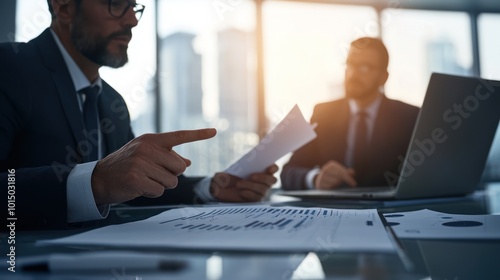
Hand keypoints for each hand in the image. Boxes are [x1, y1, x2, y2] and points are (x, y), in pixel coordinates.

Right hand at [91, 129, 216, 204]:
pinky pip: (159, 191)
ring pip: (171, 181)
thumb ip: (167, 157)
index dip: (198, 135)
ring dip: (161, 185)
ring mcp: (140, 163)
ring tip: (145, 180)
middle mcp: (147, 148)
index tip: (215, 132)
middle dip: (171, 175)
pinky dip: (152, 193)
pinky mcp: (136, 179)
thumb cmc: (127, 166)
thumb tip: (187, 162)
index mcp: (152, 140)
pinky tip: (140, 187)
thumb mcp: (146, 156)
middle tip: (154, 174)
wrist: (100, 178)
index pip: (179, 136)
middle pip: (179, 167)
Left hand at [210, 164, 278, 201]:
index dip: (274, 168)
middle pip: (271, 180)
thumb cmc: (225, 179)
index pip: (273, 169)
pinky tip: (242, 192)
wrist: (220, 192)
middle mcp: (263, 182)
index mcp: (260, 171)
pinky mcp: (255, 201)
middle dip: (263, 178)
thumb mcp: (224, 174)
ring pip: (263, 189)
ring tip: (239, 184)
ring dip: (252, 186)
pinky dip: (250, 194)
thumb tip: (226, 176)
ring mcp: (260, 192)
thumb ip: (227, 173)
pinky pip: (257, 198)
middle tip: (252, 176)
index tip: (270, 167)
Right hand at [314, 161, 356, 189]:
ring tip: (336, 183)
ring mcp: (321, 176)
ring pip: (334, 183)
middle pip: (339, 177)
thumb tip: (352, 172)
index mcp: (332, 165)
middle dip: (343, 181)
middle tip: (346, 184)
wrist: (319, 178)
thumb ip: (347, 172)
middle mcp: (326, 169)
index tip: (354, 184)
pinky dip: (332, 187)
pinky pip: (329, 187)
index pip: (342, 172)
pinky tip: (331, 185)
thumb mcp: (340, 171)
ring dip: (337, 184)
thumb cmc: (333, 175)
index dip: (349, 179)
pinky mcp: (320, 183)